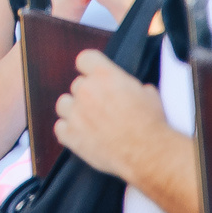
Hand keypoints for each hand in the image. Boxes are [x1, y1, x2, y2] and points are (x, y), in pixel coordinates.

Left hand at [52, 49, 171, 179]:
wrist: (148, 154)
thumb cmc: (151, 124)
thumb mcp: (149, 95)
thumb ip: (132, 87)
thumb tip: (136, 90)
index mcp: (104, 75)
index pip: (84, 59)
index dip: (89, 67)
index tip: (94, 76)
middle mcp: (86, 90)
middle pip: (77, 85)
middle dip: (89, 95)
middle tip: (103, 108)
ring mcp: (75, 113)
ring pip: (63, 104)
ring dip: (74, 111)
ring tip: (90, 122)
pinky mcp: (70, 135)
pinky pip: (60, 128)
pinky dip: (68, 131)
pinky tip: (82, 136)